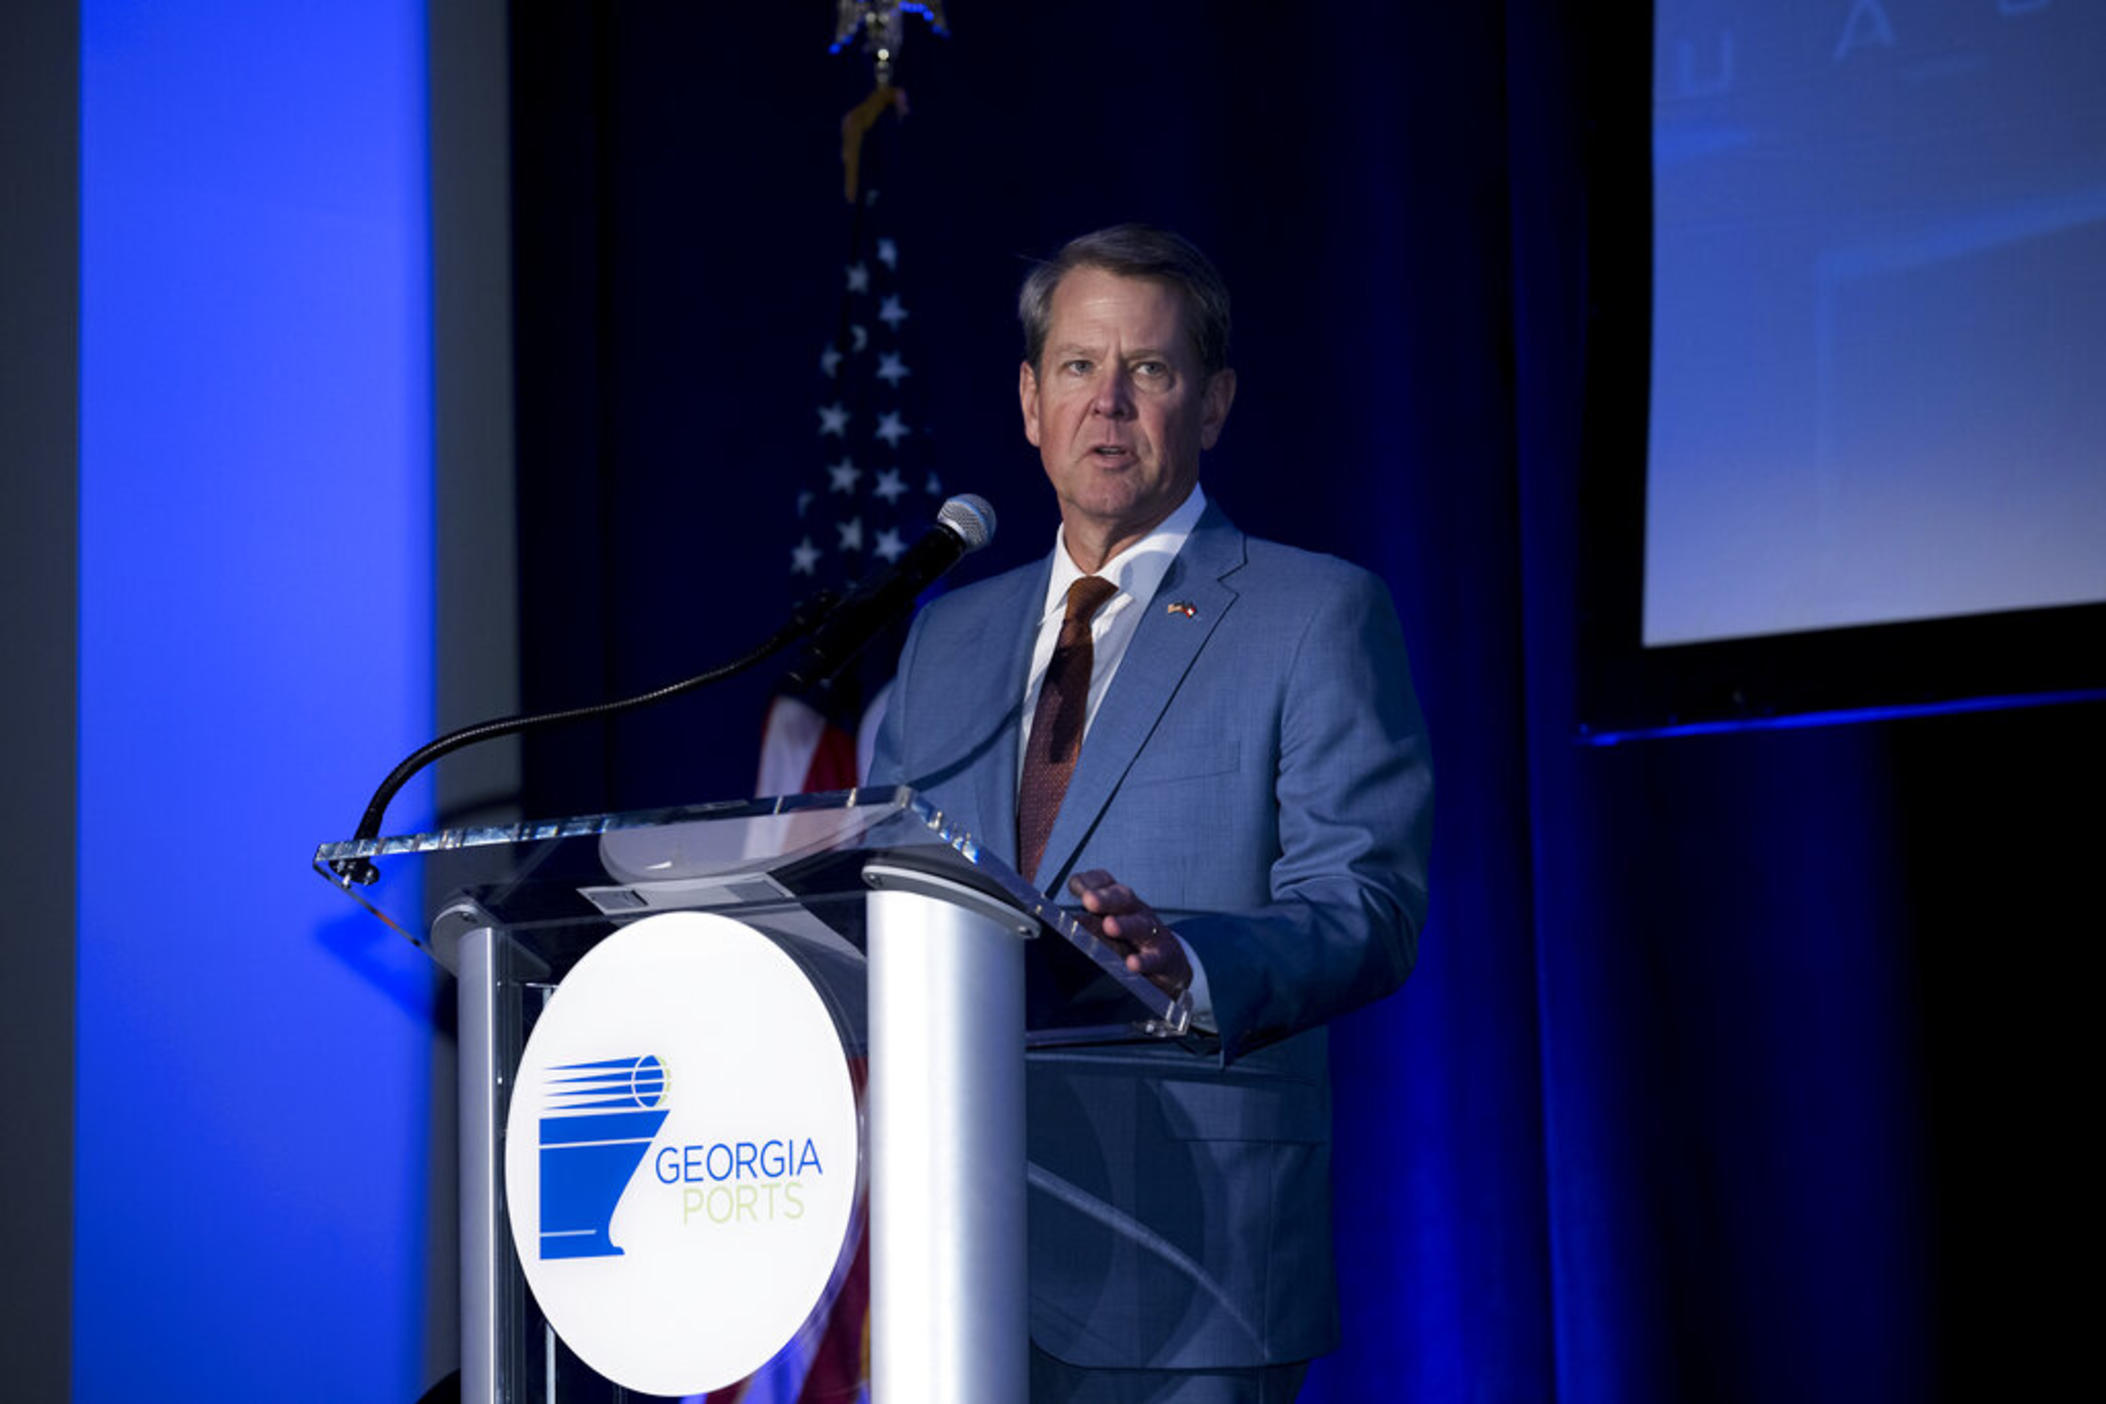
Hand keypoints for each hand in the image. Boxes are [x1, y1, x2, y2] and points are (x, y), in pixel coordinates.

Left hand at [1067, 869, 1192, 997]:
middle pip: (1123, 898)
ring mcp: (1153, 933)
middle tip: (1089, 901)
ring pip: (1140, 925)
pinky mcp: (1164, 957)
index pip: (1106, 882)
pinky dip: (1145, 960)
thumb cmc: (1132, 941)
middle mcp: (1137, 912)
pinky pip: (1155, 958)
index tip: (1074, 886)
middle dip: (1106, 898)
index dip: (1090, 881)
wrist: (1171, 963)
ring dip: (1125, 925)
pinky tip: (1132, 964)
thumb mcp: (1111, 925)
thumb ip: (1087, 919)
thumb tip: (1057, 919)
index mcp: (1120, 902)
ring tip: (1110, 926)